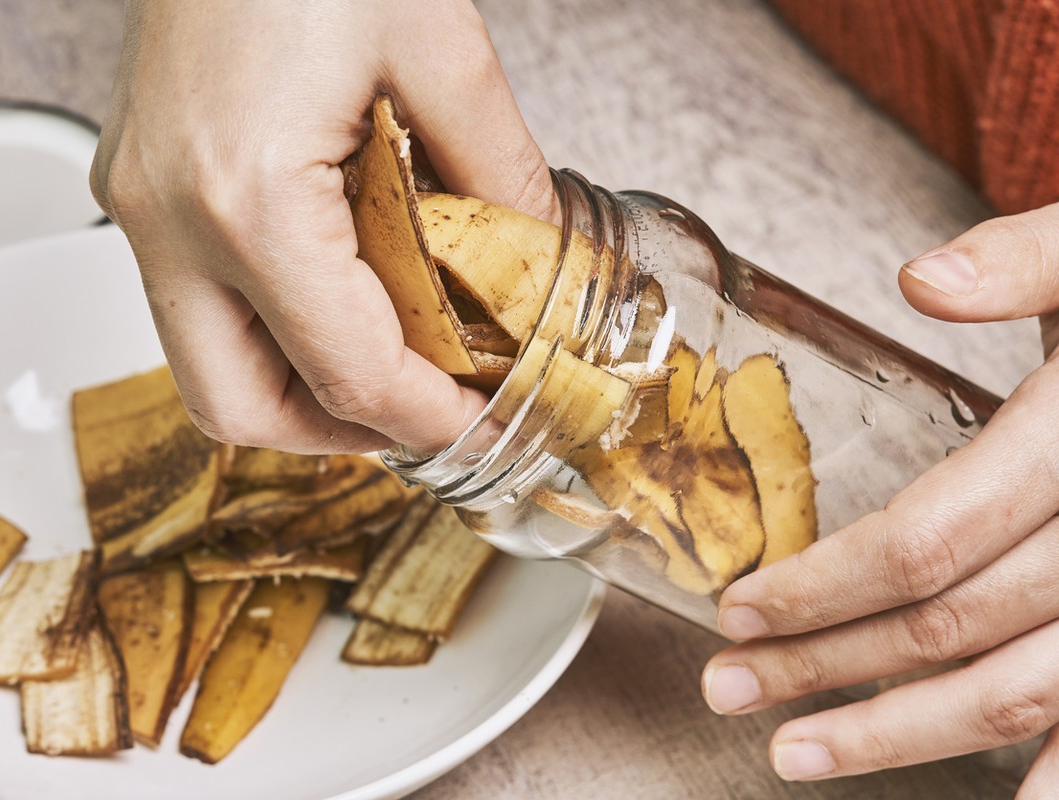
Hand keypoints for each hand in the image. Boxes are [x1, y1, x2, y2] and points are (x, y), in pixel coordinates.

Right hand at [90, 0, 556, 452]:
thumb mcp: (438, 42)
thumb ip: (499, 166)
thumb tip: (539, 253)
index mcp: (246, 197)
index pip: (343, 371)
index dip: (422, 419)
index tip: (476, 424)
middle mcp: (169, 218)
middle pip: (238, 408)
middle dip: (341, 432)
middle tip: (421, 410)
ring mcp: (142, 204)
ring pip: (206, 367)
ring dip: (300, 388)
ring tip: (386, 360)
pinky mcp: (142, 185)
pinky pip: (198, 304)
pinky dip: (271, 328)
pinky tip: (336, 292)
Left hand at [700, 203, 1058, 793]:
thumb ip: (1024, 261)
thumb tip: (922, 280)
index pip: (928, 539)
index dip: (824, 585)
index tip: (739, 608)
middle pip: (949, 625)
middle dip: (827, 661)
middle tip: (729, 686)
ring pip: (1017, 692)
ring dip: (900, 734)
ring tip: (795, 753)